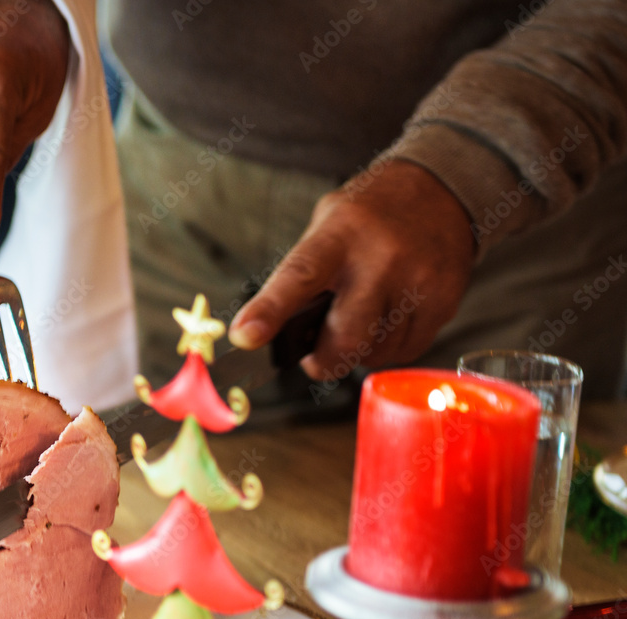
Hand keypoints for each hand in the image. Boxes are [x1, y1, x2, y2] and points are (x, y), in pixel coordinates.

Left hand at [229, 160, 475, 381]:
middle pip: (346, 338)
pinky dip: (389, 346)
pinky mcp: (444, 303)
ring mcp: (418, 281)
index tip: (244, 338)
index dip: (269, 311)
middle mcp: (381, 259)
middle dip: (324, 360)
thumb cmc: (369, 217)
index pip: (298, 277)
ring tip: (363, 318)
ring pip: (376, 352)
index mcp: (340, 235)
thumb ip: (302, 276)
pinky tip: (390, 318)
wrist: (443, 188)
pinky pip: (406, 351)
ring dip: (360, 351)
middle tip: (316, 356)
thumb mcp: (327, 226)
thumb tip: (270, 333)